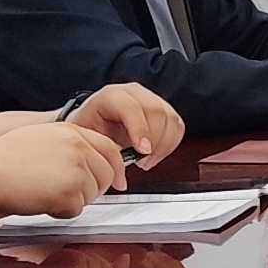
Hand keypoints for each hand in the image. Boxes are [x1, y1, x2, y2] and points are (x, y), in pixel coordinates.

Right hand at [0, 118, 135, 217]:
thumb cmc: (3, 159)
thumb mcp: (42, 138)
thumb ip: (70, 146)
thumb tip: (91, 163)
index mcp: (72, 132)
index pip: (110, 148)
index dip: (116, 168)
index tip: (118, 180)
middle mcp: (78, 147)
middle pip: (107, 175)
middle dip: (94, 189)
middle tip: (70, 194)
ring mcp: (75, 168)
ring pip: (92, 194)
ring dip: (73, 201)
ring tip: (45, 192)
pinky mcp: (69, 190)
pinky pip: (76, 209)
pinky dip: (60, 212)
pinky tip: (41, 201)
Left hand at [69, 83, 183, 165]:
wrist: (94, 125)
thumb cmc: (90, 131)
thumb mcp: (90, 140)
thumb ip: (104, 152)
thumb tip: (118, 174)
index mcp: (111, 96)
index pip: (131, 107)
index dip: (140, 129)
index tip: (143, 151)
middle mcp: (133, 93)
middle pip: (156, 112)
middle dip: (154, 142)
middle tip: (144, 161)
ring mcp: (150, 98)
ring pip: (170, 119)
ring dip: (164, 145)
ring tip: (148, 160)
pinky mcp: (163, 109)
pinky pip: (177, 125)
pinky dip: (170, 143)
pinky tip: (156, 153)